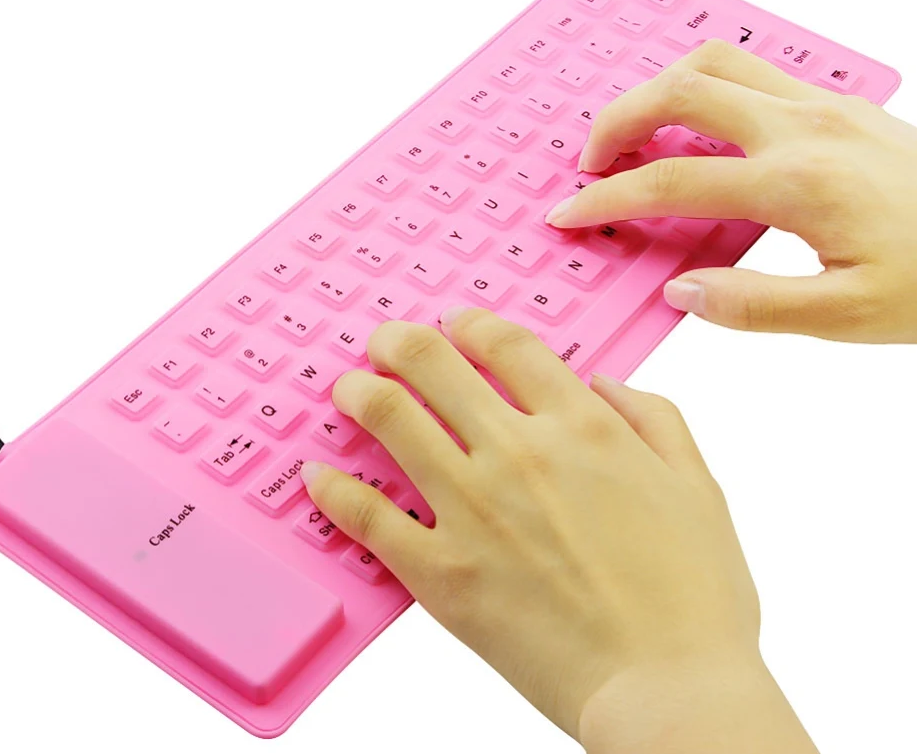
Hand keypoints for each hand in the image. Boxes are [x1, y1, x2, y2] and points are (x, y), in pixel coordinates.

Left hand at [302, 310, 816, 752]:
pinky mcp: (442, 572)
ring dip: (360, 393)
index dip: (471, 325)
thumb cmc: (693, 596)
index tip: (456, 325)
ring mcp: (473, 510)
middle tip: (385, 342)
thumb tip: (603, 382)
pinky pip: (369, 517)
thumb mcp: (698, 486)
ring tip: (347, 389)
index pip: (506, 345)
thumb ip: (653, 418)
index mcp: (582, 426)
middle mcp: (520, 452)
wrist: (669, 690)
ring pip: (392, 420)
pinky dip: (334, 490)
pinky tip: (318, 476)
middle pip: (433, 364)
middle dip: (399, 342)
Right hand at [544, 39, 916, 341]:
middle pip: (682, 89)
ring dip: (660, 88)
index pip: (673, 179)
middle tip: (590, 160)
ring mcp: (825, 106)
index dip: (608, 197)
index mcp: (798, 181)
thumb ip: (754, 305)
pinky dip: (706, 84)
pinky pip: (754, 71)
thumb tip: (682, 290)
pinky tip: (701, 123)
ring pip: (718, 62)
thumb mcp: (849, 317)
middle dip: (618, 119)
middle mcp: (805, 127)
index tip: (571, 212)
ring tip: (634, 131)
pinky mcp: (840, 105)